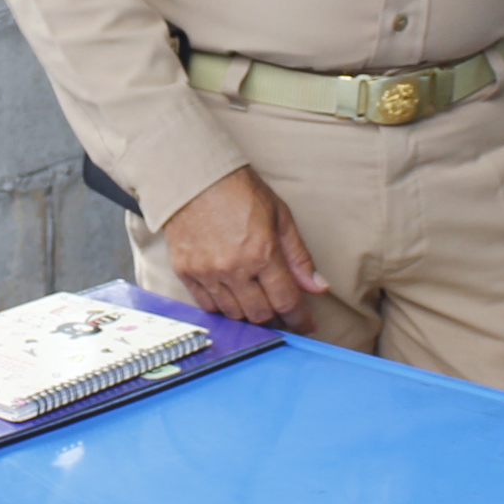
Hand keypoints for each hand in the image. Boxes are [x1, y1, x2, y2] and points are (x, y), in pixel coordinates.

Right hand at [159, 167, 327, 330]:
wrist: (195, 177)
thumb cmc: (240, 192)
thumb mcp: (280, 217)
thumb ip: (299, 257)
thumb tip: (317, 287)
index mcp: (262, 253)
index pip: (286, 302)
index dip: (299, 319)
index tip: (305, 326)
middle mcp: (234, 268)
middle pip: (260, 315)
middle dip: (275, 319)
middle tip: (281, 315)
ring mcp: (207, 273)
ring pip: (233, 315)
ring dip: (249, 316)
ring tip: (257, 306)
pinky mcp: (186, 273)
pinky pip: (207, 306)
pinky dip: (223, 309)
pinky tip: (232, 300)